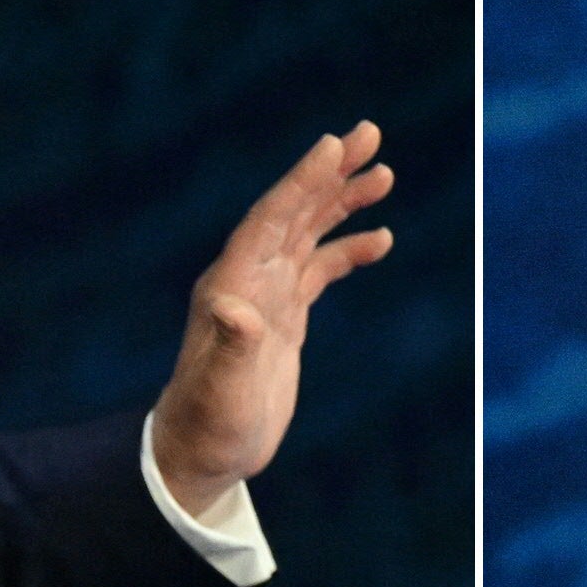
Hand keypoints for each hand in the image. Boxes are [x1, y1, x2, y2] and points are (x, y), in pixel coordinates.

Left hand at [149, 123, 394, 515]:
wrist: (203, 452)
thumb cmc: (208, 424)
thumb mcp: (222, 390)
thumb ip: (232, 347)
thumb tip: (234, 308)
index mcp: (231, 284)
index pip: (270, 219)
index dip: (301, 181)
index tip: (333, 145)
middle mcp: (248, 279)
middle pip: (292, 211)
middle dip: (330, 173)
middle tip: (369, 133)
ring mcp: (267, 296)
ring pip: (309, 232)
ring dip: (343, 201)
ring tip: (384, 174)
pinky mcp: (284, 317)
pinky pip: (320, 269)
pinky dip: (348, 250)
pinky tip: (380, 239)